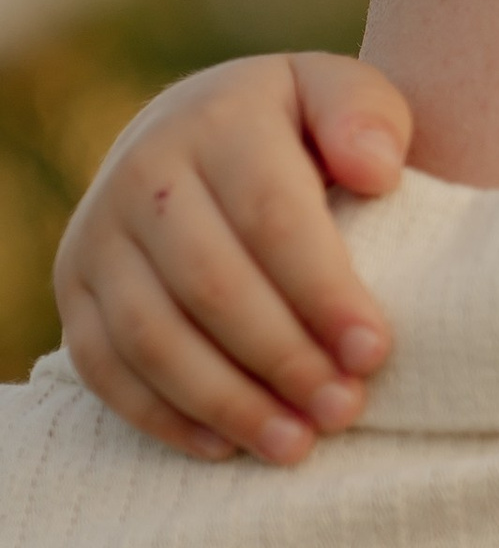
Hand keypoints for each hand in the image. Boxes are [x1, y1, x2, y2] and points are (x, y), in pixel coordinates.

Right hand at [56, 52, 412, 463]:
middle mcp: (143, 172)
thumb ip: (366, 116)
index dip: (322, 292)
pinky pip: (101, 365)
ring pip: (152, 335)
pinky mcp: (72, 284)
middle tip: (344, 410)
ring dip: (226, 401)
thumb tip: (376, 171)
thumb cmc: (297, 130)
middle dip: (282, 359)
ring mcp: (98, 232)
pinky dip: (161, 416)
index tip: (374, 352)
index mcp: (218, 122)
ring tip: (295, 446)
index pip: (271, 216)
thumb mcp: (339, 98)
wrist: (200, 130)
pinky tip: (225, 448)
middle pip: (210, 285)